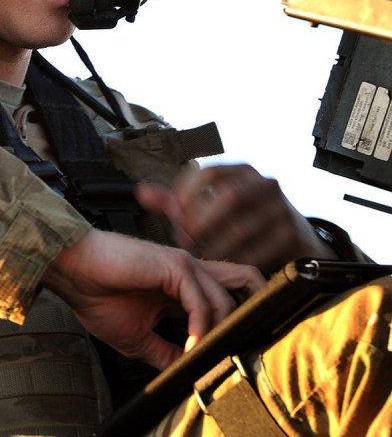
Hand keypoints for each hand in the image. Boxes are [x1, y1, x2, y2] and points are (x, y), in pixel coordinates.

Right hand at [42, 228, 262, 369]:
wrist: (72, 272)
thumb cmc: (96, 295)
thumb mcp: (137, 338)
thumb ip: (165, 352)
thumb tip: (185, 377)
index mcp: (181, 287)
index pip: (226, 300)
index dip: (235, 325)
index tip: (227, 359)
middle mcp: (190, 273)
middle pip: (245, 281)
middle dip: (258, 309)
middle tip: (243, 349)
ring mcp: (185, 266)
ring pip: (227, 298)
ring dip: (221, 334)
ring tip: (204, 359)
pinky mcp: (175, 265)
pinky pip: (201, 302)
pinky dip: (200, 329)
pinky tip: (189, 348)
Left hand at [136, 163, 337, 272]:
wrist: (294, 242)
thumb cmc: (242, 222)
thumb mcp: (211, 208)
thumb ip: (176, 202)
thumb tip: (141, 192)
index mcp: (241, 171)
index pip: (209, 172)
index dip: (188, 194)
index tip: (175, 216)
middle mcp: (264, 183)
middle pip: (228, 195)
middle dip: (202, 220)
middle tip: (185, 239)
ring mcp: (282, 208)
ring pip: (244, 225)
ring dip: (216, 244)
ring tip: (200, 255)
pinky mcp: (292, 234)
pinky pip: (261, 249)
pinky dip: (237, 259)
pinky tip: (224, 265)